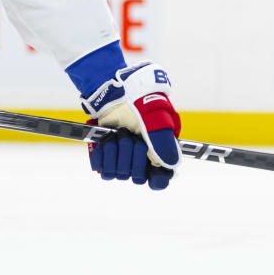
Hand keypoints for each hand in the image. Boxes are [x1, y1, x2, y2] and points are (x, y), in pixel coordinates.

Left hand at [82, 62, 181, 189]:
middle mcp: (141, 161)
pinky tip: (106, 141)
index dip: (155, 178)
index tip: (151, 168)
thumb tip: (170, 166)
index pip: (159, 181)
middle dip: (132, 156)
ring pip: (119, 174)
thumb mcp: (157, 120)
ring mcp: (123, 160)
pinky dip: (103, 155)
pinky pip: (102, 170)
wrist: (117, 92)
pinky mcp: (106, 157)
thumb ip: (164, 143)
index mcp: (159, 154)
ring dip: (117, 152)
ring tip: (118, 134)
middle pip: (137, 178)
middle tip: (131, 136)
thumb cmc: (141, 103)